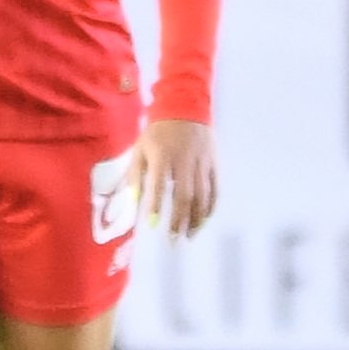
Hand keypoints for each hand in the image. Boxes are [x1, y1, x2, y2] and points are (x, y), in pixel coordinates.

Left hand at [130, 117, 216, 239]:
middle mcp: (184, 160)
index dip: (155, 204)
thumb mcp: (140, 150)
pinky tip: (202, 221)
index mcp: (162, 155)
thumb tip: (133, 202)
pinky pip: (215, 190)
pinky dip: (209, 207)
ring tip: (187, 236)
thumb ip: (135, 176)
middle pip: (184, 195)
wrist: (185, 109)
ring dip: (195, 219)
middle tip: (172, 240)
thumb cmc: (157, 134)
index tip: (151, 224)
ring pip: (202, 196)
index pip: (158, 184)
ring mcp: (202, 163)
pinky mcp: (214, 164)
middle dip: (178, 220)